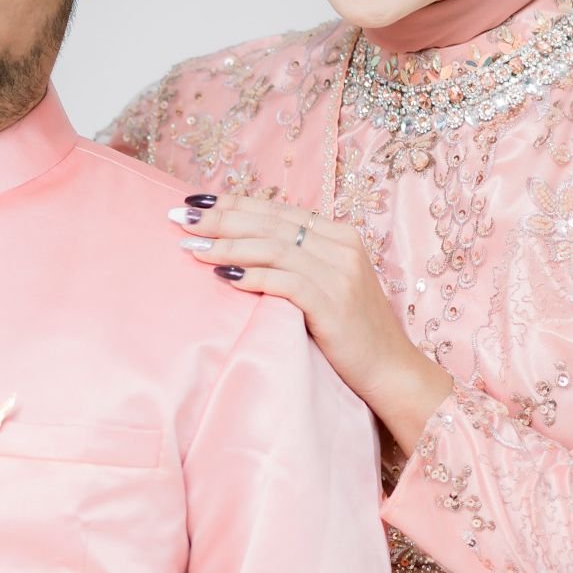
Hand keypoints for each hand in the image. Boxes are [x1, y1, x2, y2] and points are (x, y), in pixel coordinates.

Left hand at [170, 193, 453, 452]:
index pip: (278, 210)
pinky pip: (284, 281)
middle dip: (221, 218)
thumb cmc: (353, 333)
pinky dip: (252, 276)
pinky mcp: (333, 303)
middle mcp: (342, 246)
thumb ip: (298, 262)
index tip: (195, 201)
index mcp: (340, 235)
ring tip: (191, 246)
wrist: (391, 371)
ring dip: (227, 245)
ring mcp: (340, 273)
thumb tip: (243, 250)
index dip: (235, 203)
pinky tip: (223, 276)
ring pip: (273, 247)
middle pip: (270, 222)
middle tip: (181, 217)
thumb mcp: (329, 286)